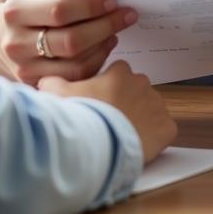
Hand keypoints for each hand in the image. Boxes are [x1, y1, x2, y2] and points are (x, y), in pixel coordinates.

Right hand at [0, 0, 137, 84]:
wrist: (0, 39)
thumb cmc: (28, 10)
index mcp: (15, 12)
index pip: (59, 11)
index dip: (90, 8)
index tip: (113, 2)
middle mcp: (16, 43)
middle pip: (71, 41)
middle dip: (104, 27)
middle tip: (126, 16)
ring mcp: (26, 68)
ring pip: (76, 63)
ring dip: (103, 46)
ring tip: (115, 32)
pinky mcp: (37, 85)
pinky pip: (75, 77)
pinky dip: (96, 62)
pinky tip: (104, 47)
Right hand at [38, 61, 176, 164]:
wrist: (100, 143)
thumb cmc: (80, 115)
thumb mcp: (56, 92)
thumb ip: (52, 81)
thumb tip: (45, 80)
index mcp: (119, 72)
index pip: (119, 71)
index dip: (109, 85)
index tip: (101, 98)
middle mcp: (142, 83)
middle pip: (136, 88)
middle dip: (127, 98)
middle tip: (112, 115)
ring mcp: (157, 105)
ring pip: (151, 106)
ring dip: (142, 115)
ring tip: (124, 130)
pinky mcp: (167, 127)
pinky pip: (165, 128)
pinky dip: (157, 134)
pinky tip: (141, 140)